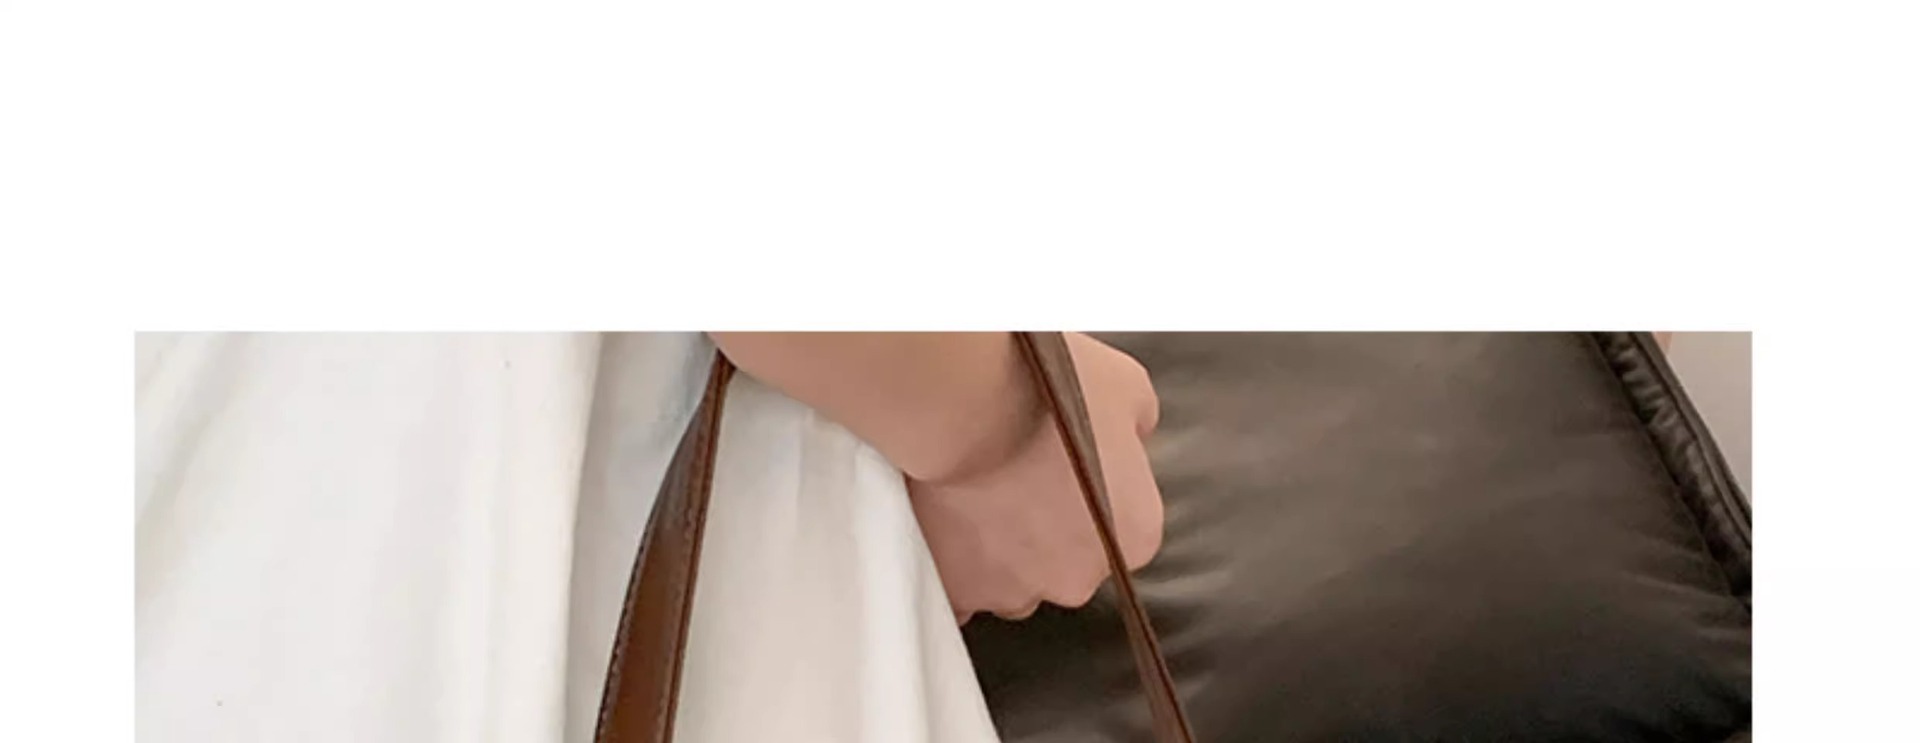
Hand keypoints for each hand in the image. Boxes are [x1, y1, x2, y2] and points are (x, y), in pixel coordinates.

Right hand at [909, 333, 1164, 623]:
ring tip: (974, 497)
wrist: (963, 402)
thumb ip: (1137, 424)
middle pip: (1066, 566)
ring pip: (1010, 583)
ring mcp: (1016, 591)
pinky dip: (953, 570)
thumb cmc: (1043, 390)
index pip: (1123, 532)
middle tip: (1016, 478)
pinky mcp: (960, 594)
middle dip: (1044, 532)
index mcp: (1135, 535)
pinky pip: (960, 596)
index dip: (1092, 498)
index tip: (1063, 471)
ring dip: (997, 551)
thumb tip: (1131, 434)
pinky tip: (945, 528)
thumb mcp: (1125, 385)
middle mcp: (1080, 577)